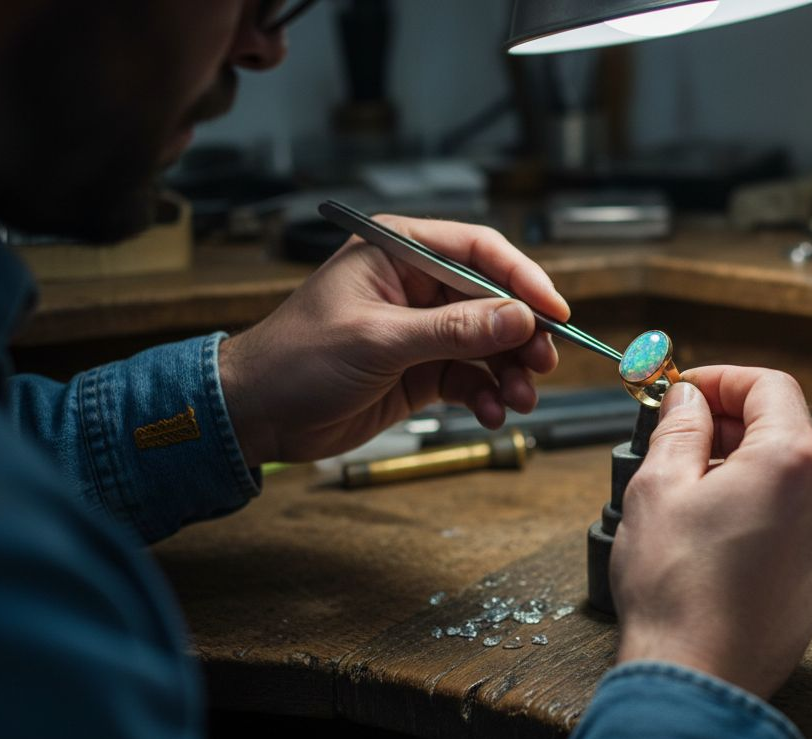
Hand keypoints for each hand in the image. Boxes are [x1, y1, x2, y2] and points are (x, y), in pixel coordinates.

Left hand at [219, 215, 568, 466]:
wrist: (256, 415)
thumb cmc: (295, 360)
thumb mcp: (379, 341)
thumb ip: (454, 330)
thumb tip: (518, 318)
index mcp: (398, 252)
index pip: (479, 251)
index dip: (523, 279)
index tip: (555, 311)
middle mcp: (416, 285)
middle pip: (494, 300)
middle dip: (522, 334)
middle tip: (542, 363)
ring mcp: (421, 328)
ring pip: (489, 343)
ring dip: (509, 372)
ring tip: (518, 399)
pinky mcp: (421, 368)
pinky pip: (471, 376)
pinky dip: (487, 395)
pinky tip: (491, 413)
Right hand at [611, 367, 811, 697]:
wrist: (699, 676)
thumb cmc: (677, 589)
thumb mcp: (659, 485)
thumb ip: (680, 426)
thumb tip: (688, 399)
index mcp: (794, 461)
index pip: (770, 387)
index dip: (723, 379)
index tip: (688, 389)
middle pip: (787, 429)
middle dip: (733, 422)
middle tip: (682, 431)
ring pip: (794, 475)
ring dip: (748, 465)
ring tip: (694, 484)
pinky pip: (800, 517)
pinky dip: (765, 505)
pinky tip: (719, 527)